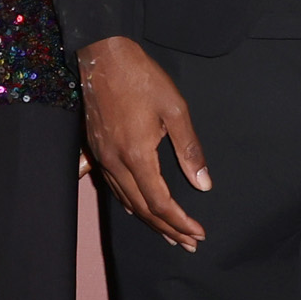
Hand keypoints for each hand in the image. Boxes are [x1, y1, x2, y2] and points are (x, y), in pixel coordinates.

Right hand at [76, 36, 211, 250]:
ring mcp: (102, 157)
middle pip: (142, 209)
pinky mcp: (96, 149)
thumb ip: (190, 150)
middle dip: (167, 230)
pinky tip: (139, 209)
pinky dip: (131, 203)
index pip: (160, 203)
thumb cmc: (142, 78)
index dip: (180, 222)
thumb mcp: (175, 110)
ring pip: (126, 201)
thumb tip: (204, 185)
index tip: (199, 234)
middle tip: (189, 244)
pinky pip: (113, 187)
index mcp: (137, 155)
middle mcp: (115, 163)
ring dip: (149, 220)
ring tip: (170, 235)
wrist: (103, 55)